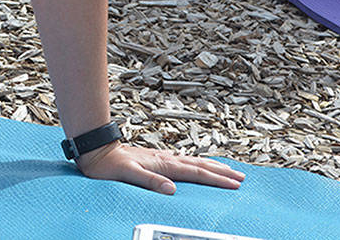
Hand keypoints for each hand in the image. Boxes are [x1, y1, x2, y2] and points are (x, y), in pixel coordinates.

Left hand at [74, 141, 244, 194]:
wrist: (97, 150)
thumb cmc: (109, 164)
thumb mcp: (128, 174)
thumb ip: (149, 181)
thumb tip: (171, 189)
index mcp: (163, 164)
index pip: (196, 173)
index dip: (216, 179)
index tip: (234, 184)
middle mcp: (166, 159)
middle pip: (200, 165)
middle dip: (222, 171)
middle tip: (241, 177)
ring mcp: (162, 157)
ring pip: (194, 161)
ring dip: (213, 166)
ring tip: (228, 169)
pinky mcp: (156, 158)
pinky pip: (184, 161)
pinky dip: (197, 163)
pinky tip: (197, 164)